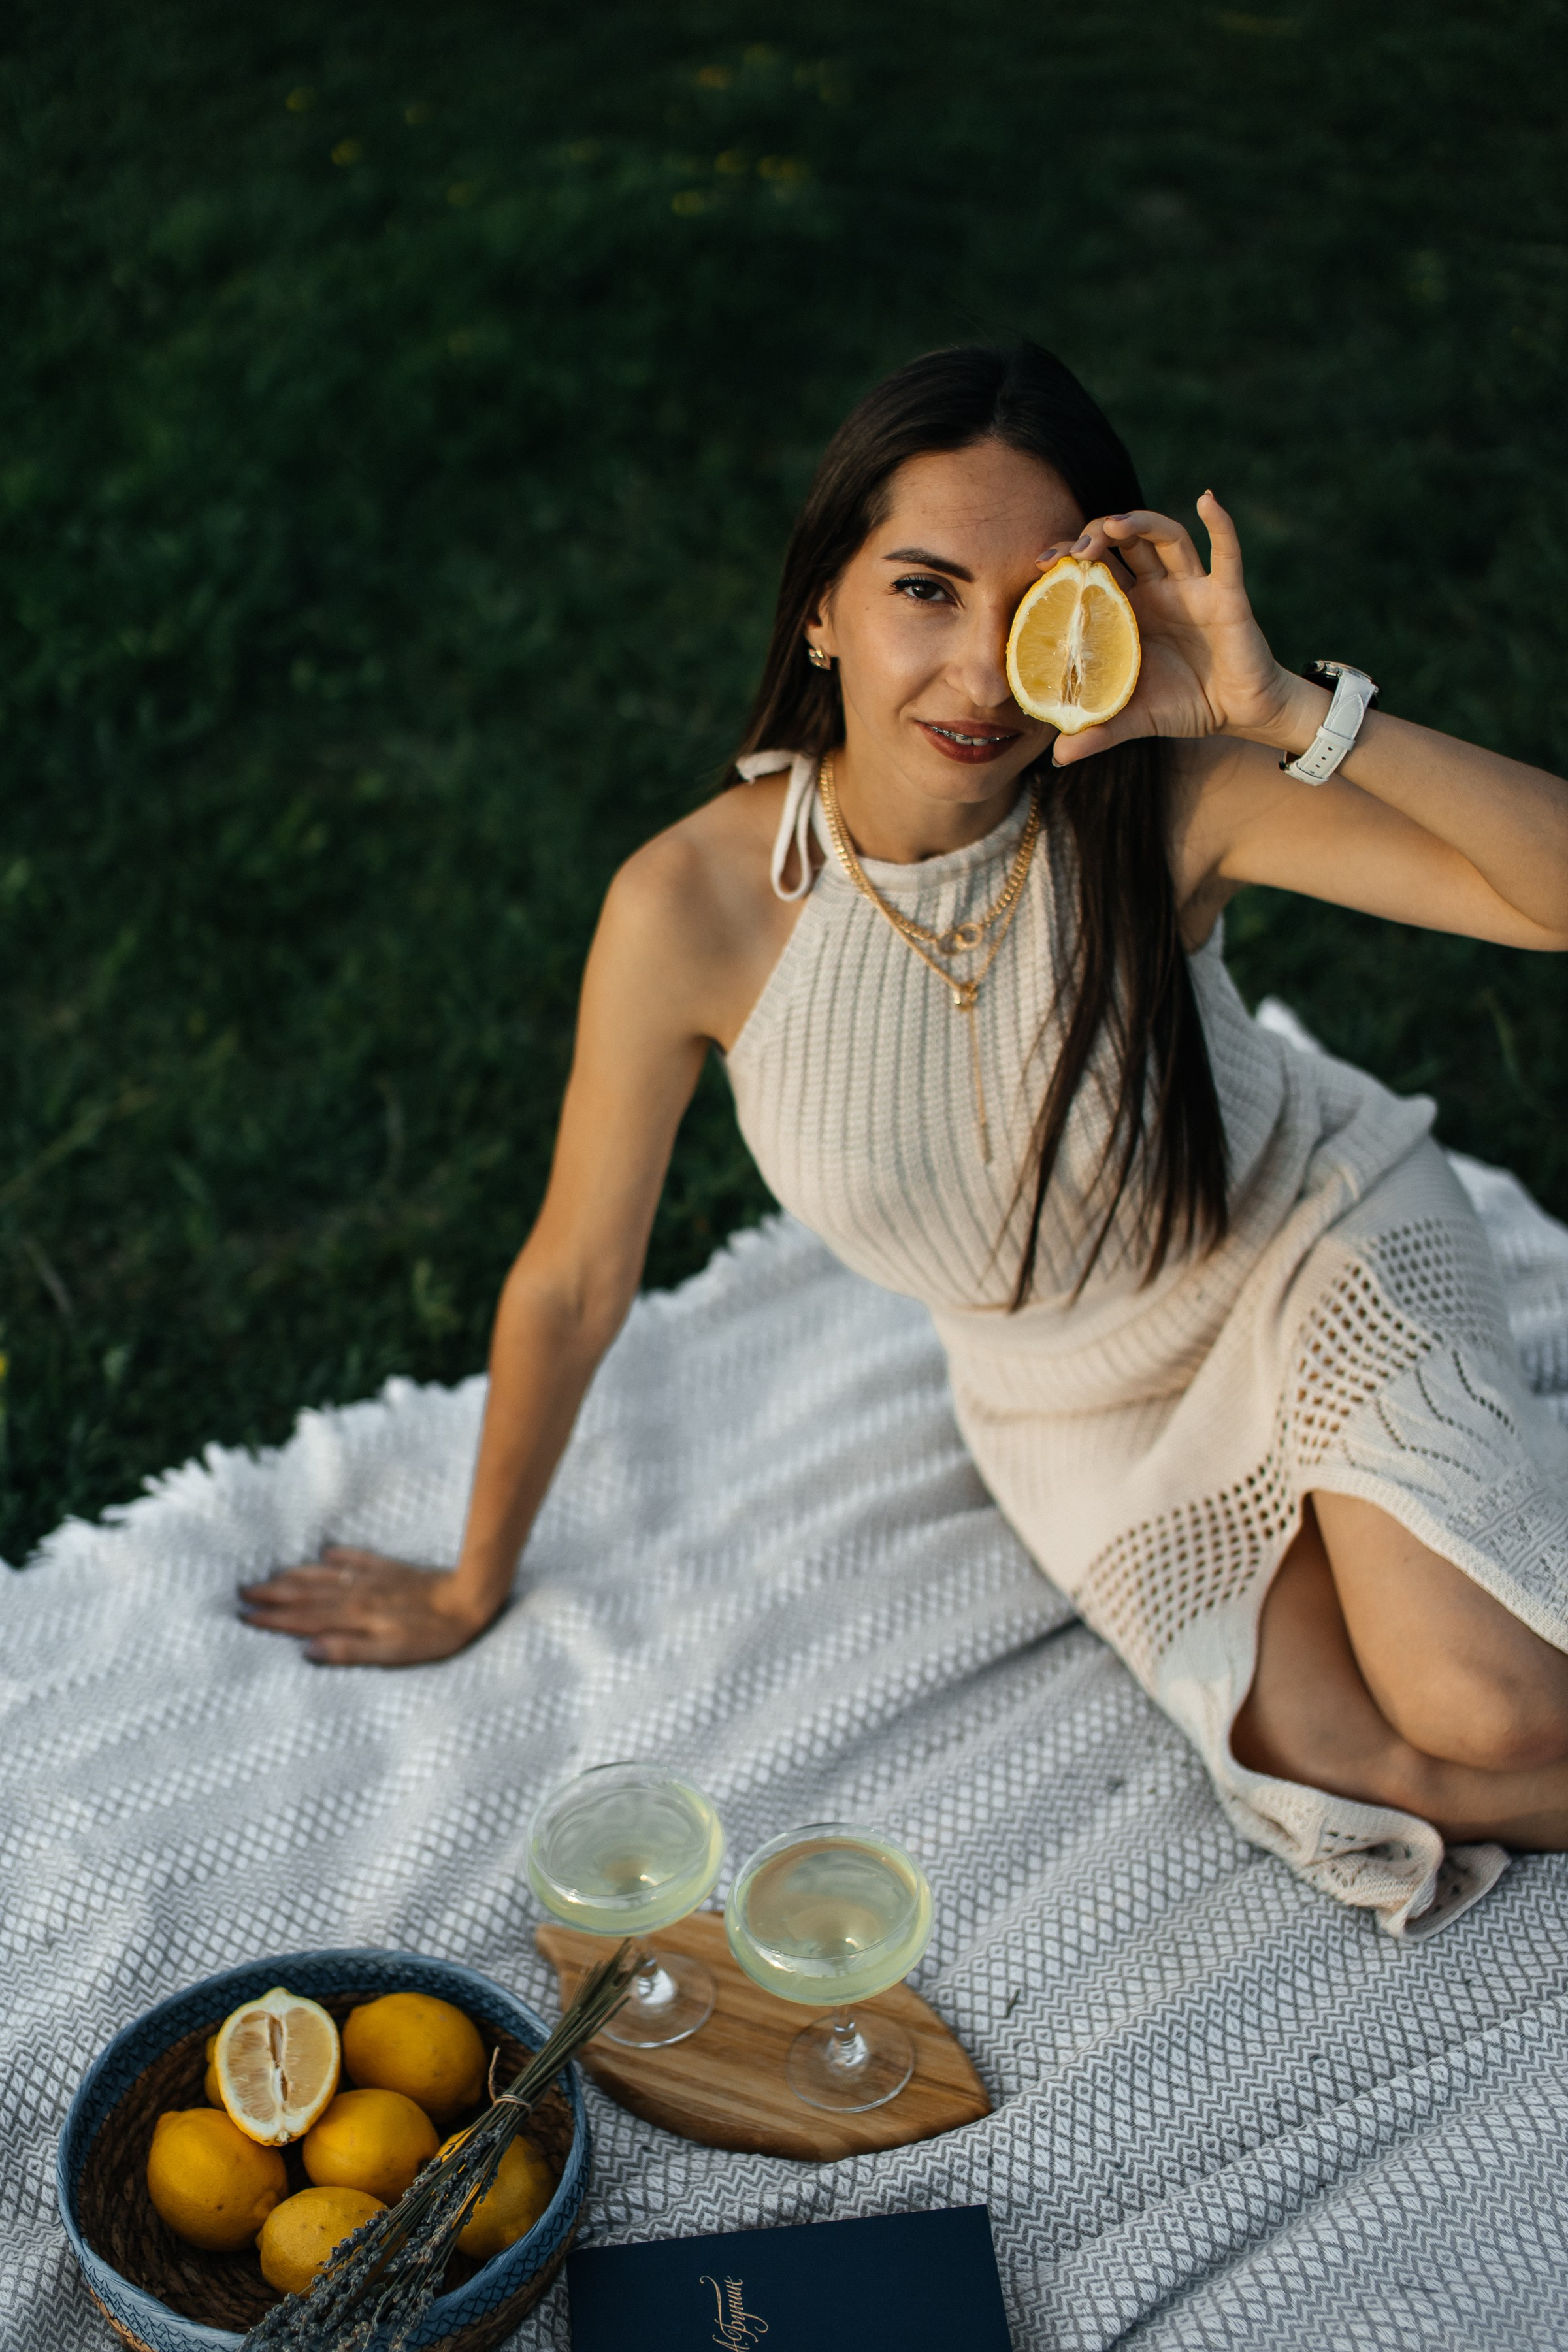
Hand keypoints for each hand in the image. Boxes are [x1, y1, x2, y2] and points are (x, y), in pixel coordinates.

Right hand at [238, 1545, 496, 1665]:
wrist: (470, 1596)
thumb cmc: (434, 1635)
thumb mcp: (393, 1654)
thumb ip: (350, 1652)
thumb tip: (308, 1651)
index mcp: (355, 1617)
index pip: (305, 1618)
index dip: (274, 1619)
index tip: (244, 1617)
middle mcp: (358, 1594)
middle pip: (307, 1593)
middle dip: (273, 1594)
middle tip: (241, 1591)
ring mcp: (374, 1579)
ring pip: (325, 1575)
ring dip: (295, 1575)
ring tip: (269, 1574)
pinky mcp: (392, 1569)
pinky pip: (357, 1558)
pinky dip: (337, 1554)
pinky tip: (325, 1549)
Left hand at [1036, 492, 1307, 764]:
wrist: (1237, 715)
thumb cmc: (1184, 706)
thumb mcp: (1134, 720)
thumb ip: (1098, 733)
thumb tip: (1057, 759)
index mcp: (1129, 610)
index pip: (1094, 570)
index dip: (1069, 559)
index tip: (1042, 563)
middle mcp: (1158, 589)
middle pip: (1124, 542)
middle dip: (1097, 535)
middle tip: (1076, 551)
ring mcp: (1192, 587)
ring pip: (1166, 537)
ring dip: (1140, 524)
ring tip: (1113, 526)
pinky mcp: (1226, 594)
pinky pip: (1226, 552)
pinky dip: (1220, 524)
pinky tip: (1207, 500)